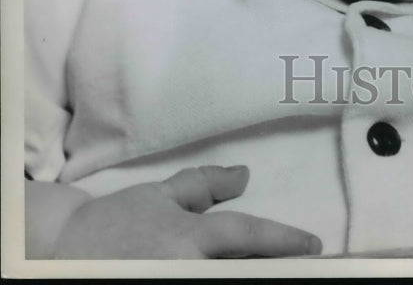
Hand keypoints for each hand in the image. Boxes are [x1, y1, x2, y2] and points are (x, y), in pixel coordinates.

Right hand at [50, 165, 321, 257]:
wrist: (61, 252)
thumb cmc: (114, 222)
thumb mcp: (159, 195)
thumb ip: (203, 185)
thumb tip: (244, 176)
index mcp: (190, 237)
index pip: (248, 236)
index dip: (284, 240)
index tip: (314, 246)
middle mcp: (187, 267)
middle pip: (245, 272)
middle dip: (274, 268)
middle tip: (304, 267)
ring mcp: (173, 283)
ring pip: (226, 281)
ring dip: (250, 275)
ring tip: (276, 270)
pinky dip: (221, 281)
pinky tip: (238, 276)